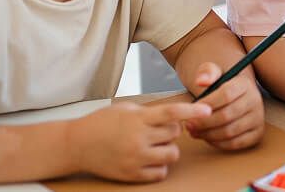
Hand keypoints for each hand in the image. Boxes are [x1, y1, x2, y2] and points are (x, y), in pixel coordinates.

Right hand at [72, 100, 210, 181]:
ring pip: (171, 154)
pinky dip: (159, 166)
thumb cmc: (102, 123)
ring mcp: (135, 159)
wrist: (76, 145)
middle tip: (158, 129)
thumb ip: (150, 112)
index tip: (208, 109)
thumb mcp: (126, 109)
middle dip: (172, 130)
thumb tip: (175, 115)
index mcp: (138, 119)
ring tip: (154, 145)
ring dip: (168, 149)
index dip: (192, 110)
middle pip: (175, 134)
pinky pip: (160, 173)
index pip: (172, 113)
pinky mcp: (131, 175)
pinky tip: (149, 159)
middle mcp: (138, 139)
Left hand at [186, 62, 264, 149]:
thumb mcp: (212, 72)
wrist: (234, 95)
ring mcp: (258, 118)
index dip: (206, 104)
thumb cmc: (219, 85)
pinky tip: (207, 137)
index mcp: (244, 84)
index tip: (191, 109)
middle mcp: (255, 100)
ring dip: (208, 134)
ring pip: (229, 132)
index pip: (226, 94)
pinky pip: (235, 144)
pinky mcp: (256, 133)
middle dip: (204, 123)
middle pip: (227, 115)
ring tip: (195, 131)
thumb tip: (202, 81)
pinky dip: (217, 143)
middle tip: (189, 124)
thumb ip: (206, 72)